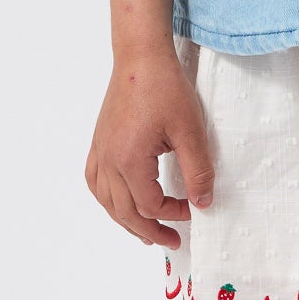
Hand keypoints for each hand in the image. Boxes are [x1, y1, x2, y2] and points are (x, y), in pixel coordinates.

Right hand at [85, 45, 214, 247]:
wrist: (140, 57)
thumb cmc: (165, 88)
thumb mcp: (190, 131)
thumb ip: (198, 171)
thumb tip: (203, 203)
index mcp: (130, 160)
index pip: (150, 205)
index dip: (174, 214)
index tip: (195, 209)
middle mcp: (108, 160)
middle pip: (124, 211)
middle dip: (149, 230)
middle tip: (172, 242)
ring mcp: (99, 151)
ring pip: (106, 200)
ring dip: (125, 220)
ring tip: (145, 234)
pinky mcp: (99, 142)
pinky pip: (95, 181)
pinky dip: (106, 199)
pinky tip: (118, 202)